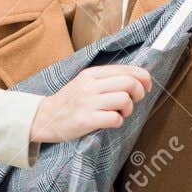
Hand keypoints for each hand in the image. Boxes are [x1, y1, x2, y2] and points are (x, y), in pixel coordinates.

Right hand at [29, 64, 152, 143]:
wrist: (45, 117)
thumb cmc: (70, 102)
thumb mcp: (86, 83)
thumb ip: (107, 79)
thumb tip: (137, 79)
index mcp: (92, 74)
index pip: (127, 70)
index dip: (143, 78)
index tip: (147, 86)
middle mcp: (90, 85)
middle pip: (129, 83)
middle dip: (139, 93)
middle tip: (134, 101)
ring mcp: (88, 102)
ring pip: (124, 99)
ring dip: (128, 109)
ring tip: (120, 113)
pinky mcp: (86, 119)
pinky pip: (115, 118)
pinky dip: (118, 121)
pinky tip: (110, 121)